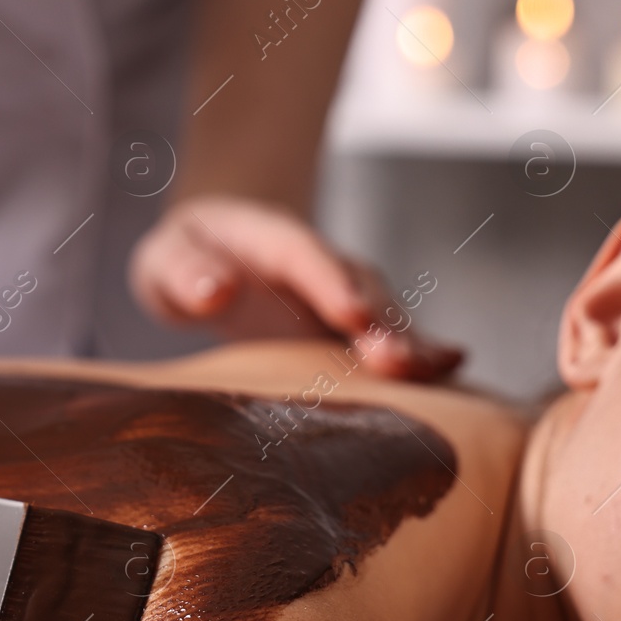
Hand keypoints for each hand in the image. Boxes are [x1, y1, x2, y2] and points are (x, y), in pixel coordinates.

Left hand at [128, 196, 462, 380]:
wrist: (214, 258)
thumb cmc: (186, 258)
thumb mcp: (166, 258)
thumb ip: (184, 270)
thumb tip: (214, 292)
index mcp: (273, 240)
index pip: (304, 256)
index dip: (329, 282)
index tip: (348, 312)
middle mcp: (323, 267)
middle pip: (358, 288)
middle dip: (379, 322)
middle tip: (394, 361)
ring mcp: (346, 299)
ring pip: (386, 317)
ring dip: (407, 346)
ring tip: (430, 373)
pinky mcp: (354, 335)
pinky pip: (391, 344)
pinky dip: (421, 360)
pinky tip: (454, 380)